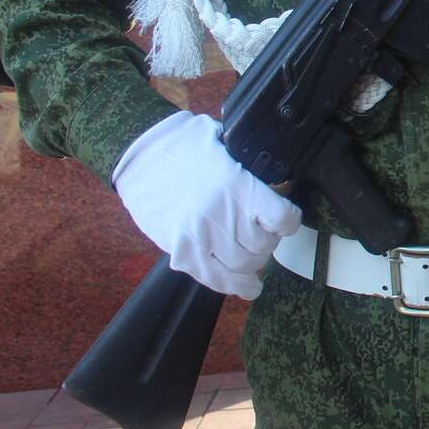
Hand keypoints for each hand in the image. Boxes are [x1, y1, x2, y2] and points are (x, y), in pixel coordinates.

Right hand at [112, 110, 300, 298]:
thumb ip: (251, 161)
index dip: (289, 220)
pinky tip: (248, 286)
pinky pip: (215, 278)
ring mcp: (198, 237)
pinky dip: (236, 286)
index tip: (286, 220)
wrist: (139, 158)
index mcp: (237, 186)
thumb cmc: (183, 145)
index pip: (282, 218)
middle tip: (264, 234)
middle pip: (264, 245)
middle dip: (269, 241)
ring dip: (254, 263)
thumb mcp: (226, 141)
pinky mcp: (179, 251)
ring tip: (253, 255)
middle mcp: (221, 215)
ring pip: (243, 266)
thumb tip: (276, 173)